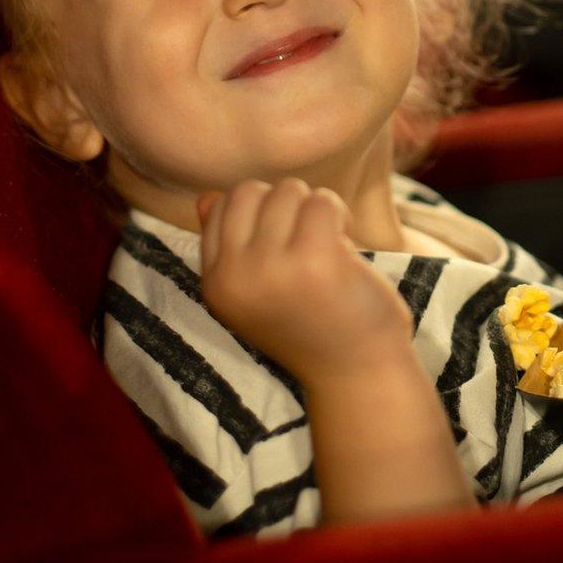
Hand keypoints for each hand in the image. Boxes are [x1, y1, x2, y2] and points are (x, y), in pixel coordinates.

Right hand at [196, 179, 413, 384]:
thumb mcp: (255, 292)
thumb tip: (206, 198)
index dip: (259, 214)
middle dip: (284, 203)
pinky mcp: (314, 259)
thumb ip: (228, 246)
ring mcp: (272, 268)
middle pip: (248, 192)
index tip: (285, 245)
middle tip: (309, 238)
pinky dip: (340, 213)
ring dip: (315, 208)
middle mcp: (235, 277)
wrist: (356, 372)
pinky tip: (347, 244)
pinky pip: (322, 201)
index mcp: (215, 285)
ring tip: (329, 245)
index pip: (218, 209)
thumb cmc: (312, 324)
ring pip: (287, 191)